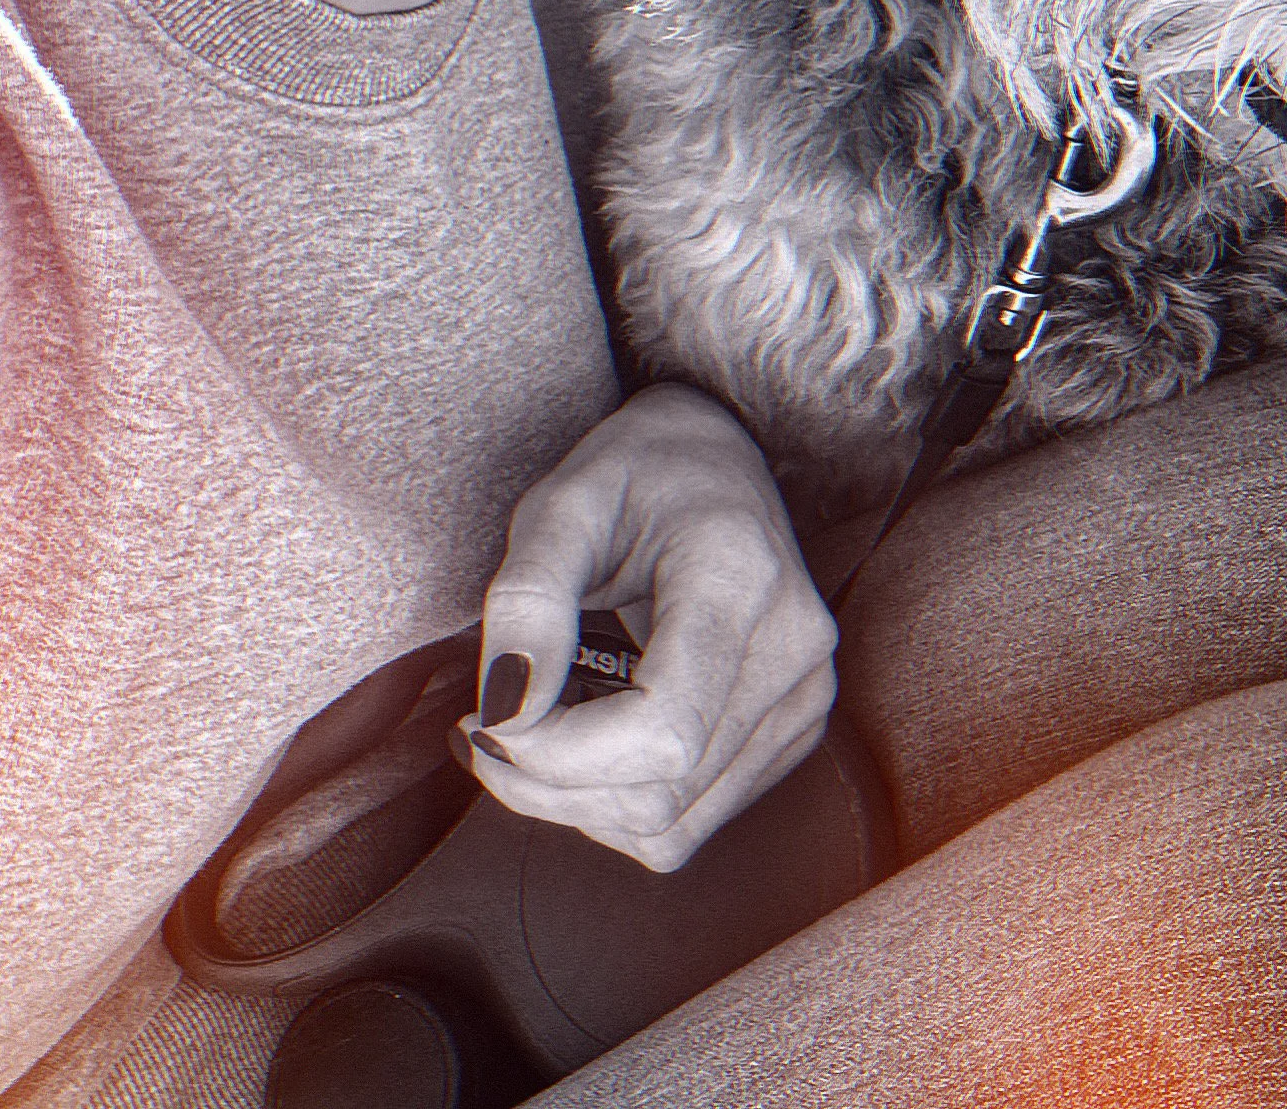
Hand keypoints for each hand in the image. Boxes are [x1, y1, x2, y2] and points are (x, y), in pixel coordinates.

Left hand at [459, 384, 837, 871]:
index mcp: (742, 576)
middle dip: (545, 783)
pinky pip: (690, 820)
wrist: (716, 459)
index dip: (557, 755)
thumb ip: (528, 597)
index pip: (662, 732)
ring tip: (530, 731)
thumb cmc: (635, 470)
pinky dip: (617, 803)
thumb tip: (505, 712)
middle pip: (658, 794)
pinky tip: (586, 740)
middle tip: (483, 726)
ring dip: (575, 802)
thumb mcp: (562, 503)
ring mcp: (803, 698)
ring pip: (670, 826)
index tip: (485, 717)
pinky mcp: (792, 731)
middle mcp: (793, 650)